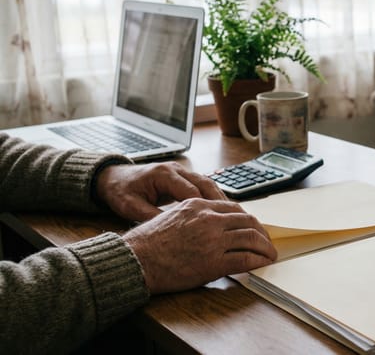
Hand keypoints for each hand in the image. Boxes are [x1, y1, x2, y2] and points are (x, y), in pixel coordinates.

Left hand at [95, 162, 225, 221]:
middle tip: (233, 219)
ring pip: (208, 184)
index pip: (190, 190)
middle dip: (220, 202)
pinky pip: (204, 186)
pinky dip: (214, 198)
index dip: (205, 207)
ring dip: (220, 200)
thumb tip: (170, 231)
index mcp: (163, 174)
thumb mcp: (130, 206)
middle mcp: (176, 170)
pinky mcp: (183, 177)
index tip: (216, 223)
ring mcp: (181, 172)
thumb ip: (150, 216)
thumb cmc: (121, 191)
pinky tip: (222, 211)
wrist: (114, 178)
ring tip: (234, 216)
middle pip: (205, 184)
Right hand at [122, 198, 277, 293]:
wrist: (134, 260)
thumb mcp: (171, 216)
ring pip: (251, 237)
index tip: (252, 226)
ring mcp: (213, 240)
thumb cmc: (146, 242)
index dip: (247, 218)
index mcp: (197, 205)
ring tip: (270, 254)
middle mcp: (208, 219)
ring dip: (265, 246)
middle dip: (261, 231)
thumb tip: (209, 223)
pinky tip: (262, 263)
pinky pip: (245, 259)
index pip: (233, 207)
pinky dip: (258, 261)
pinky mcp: (214, 262)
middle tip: (266, 240)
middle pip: (247, 220)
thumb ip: (193, 216)